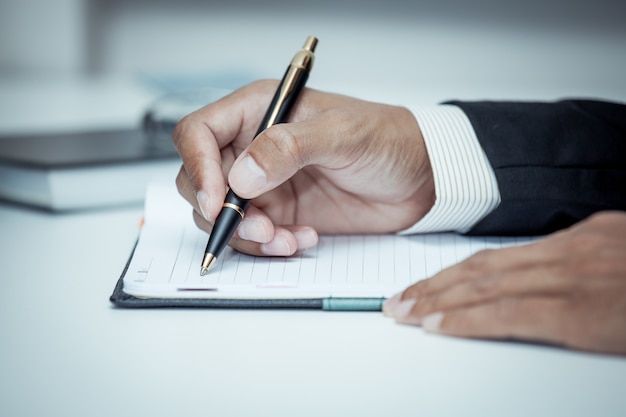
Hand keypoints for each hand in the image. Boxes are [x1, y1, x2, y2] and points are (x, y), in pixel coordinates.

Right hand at [173, 80, 434, 255]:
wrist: (421, 179)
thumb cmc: (388, 139)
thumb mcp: (343, 134)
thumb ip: (290, 147)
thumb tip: (241, 174)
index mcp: (259, 111)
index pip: (198, 134)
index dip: (198, 168)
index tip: (218, 201)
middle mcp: (253, 147)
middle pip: (200, 180)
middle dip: (221, 211)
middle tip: (258, 228)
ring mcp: (265, 184)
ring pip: (222, 215)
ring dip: (245, 235)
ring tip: (286, 239)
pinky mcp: (281, 213)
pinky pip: (253, 236)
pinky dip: (268, 246)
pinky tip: (301, 239)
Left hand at [383, 211, 625, 355]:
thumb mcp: (622, 255)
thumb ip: (585, 263)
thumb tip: (547, 276)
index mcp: (580, 239)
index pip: (498, 257)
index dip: (454, 273)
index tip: (425, 285)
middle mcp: (569, 252)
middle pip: (481, 268)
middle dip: (434, 286)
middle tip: (397, 299)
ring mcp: (573, 278)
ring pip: (485, 285)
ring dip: (437, 300)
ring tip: (403, 311)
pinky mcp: (582, 312)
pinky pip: (509, 312)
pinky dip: (468, 319)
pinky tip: (438, 325)